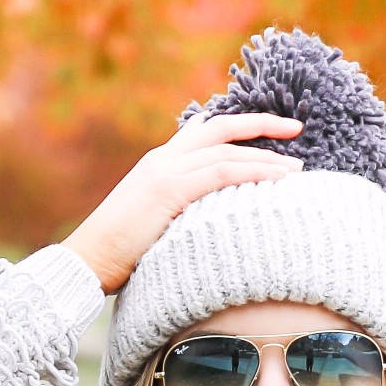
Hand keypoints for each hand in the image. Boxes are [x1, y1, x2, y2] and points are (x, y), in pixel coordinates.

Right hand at [67, 112, 304, 294]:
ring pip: (227, 152)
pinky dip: (252, 172)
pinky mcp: (168, 190)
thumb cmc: (120, 255)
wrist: (88, 261)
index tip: (269, 127)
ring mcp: (165, 170)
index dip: (239, 127)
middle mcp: (164, 158)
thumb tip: (206, 218)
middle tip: (297, 126)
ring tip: (296, 168)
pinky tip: (277, 179)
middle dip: (262, 124)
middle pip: (221, 128)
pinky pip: (220, 173)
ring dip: (266, 157)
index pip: (205, 131)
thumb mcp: (153, 222)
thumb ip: (178, 209)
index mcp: (160, 162)